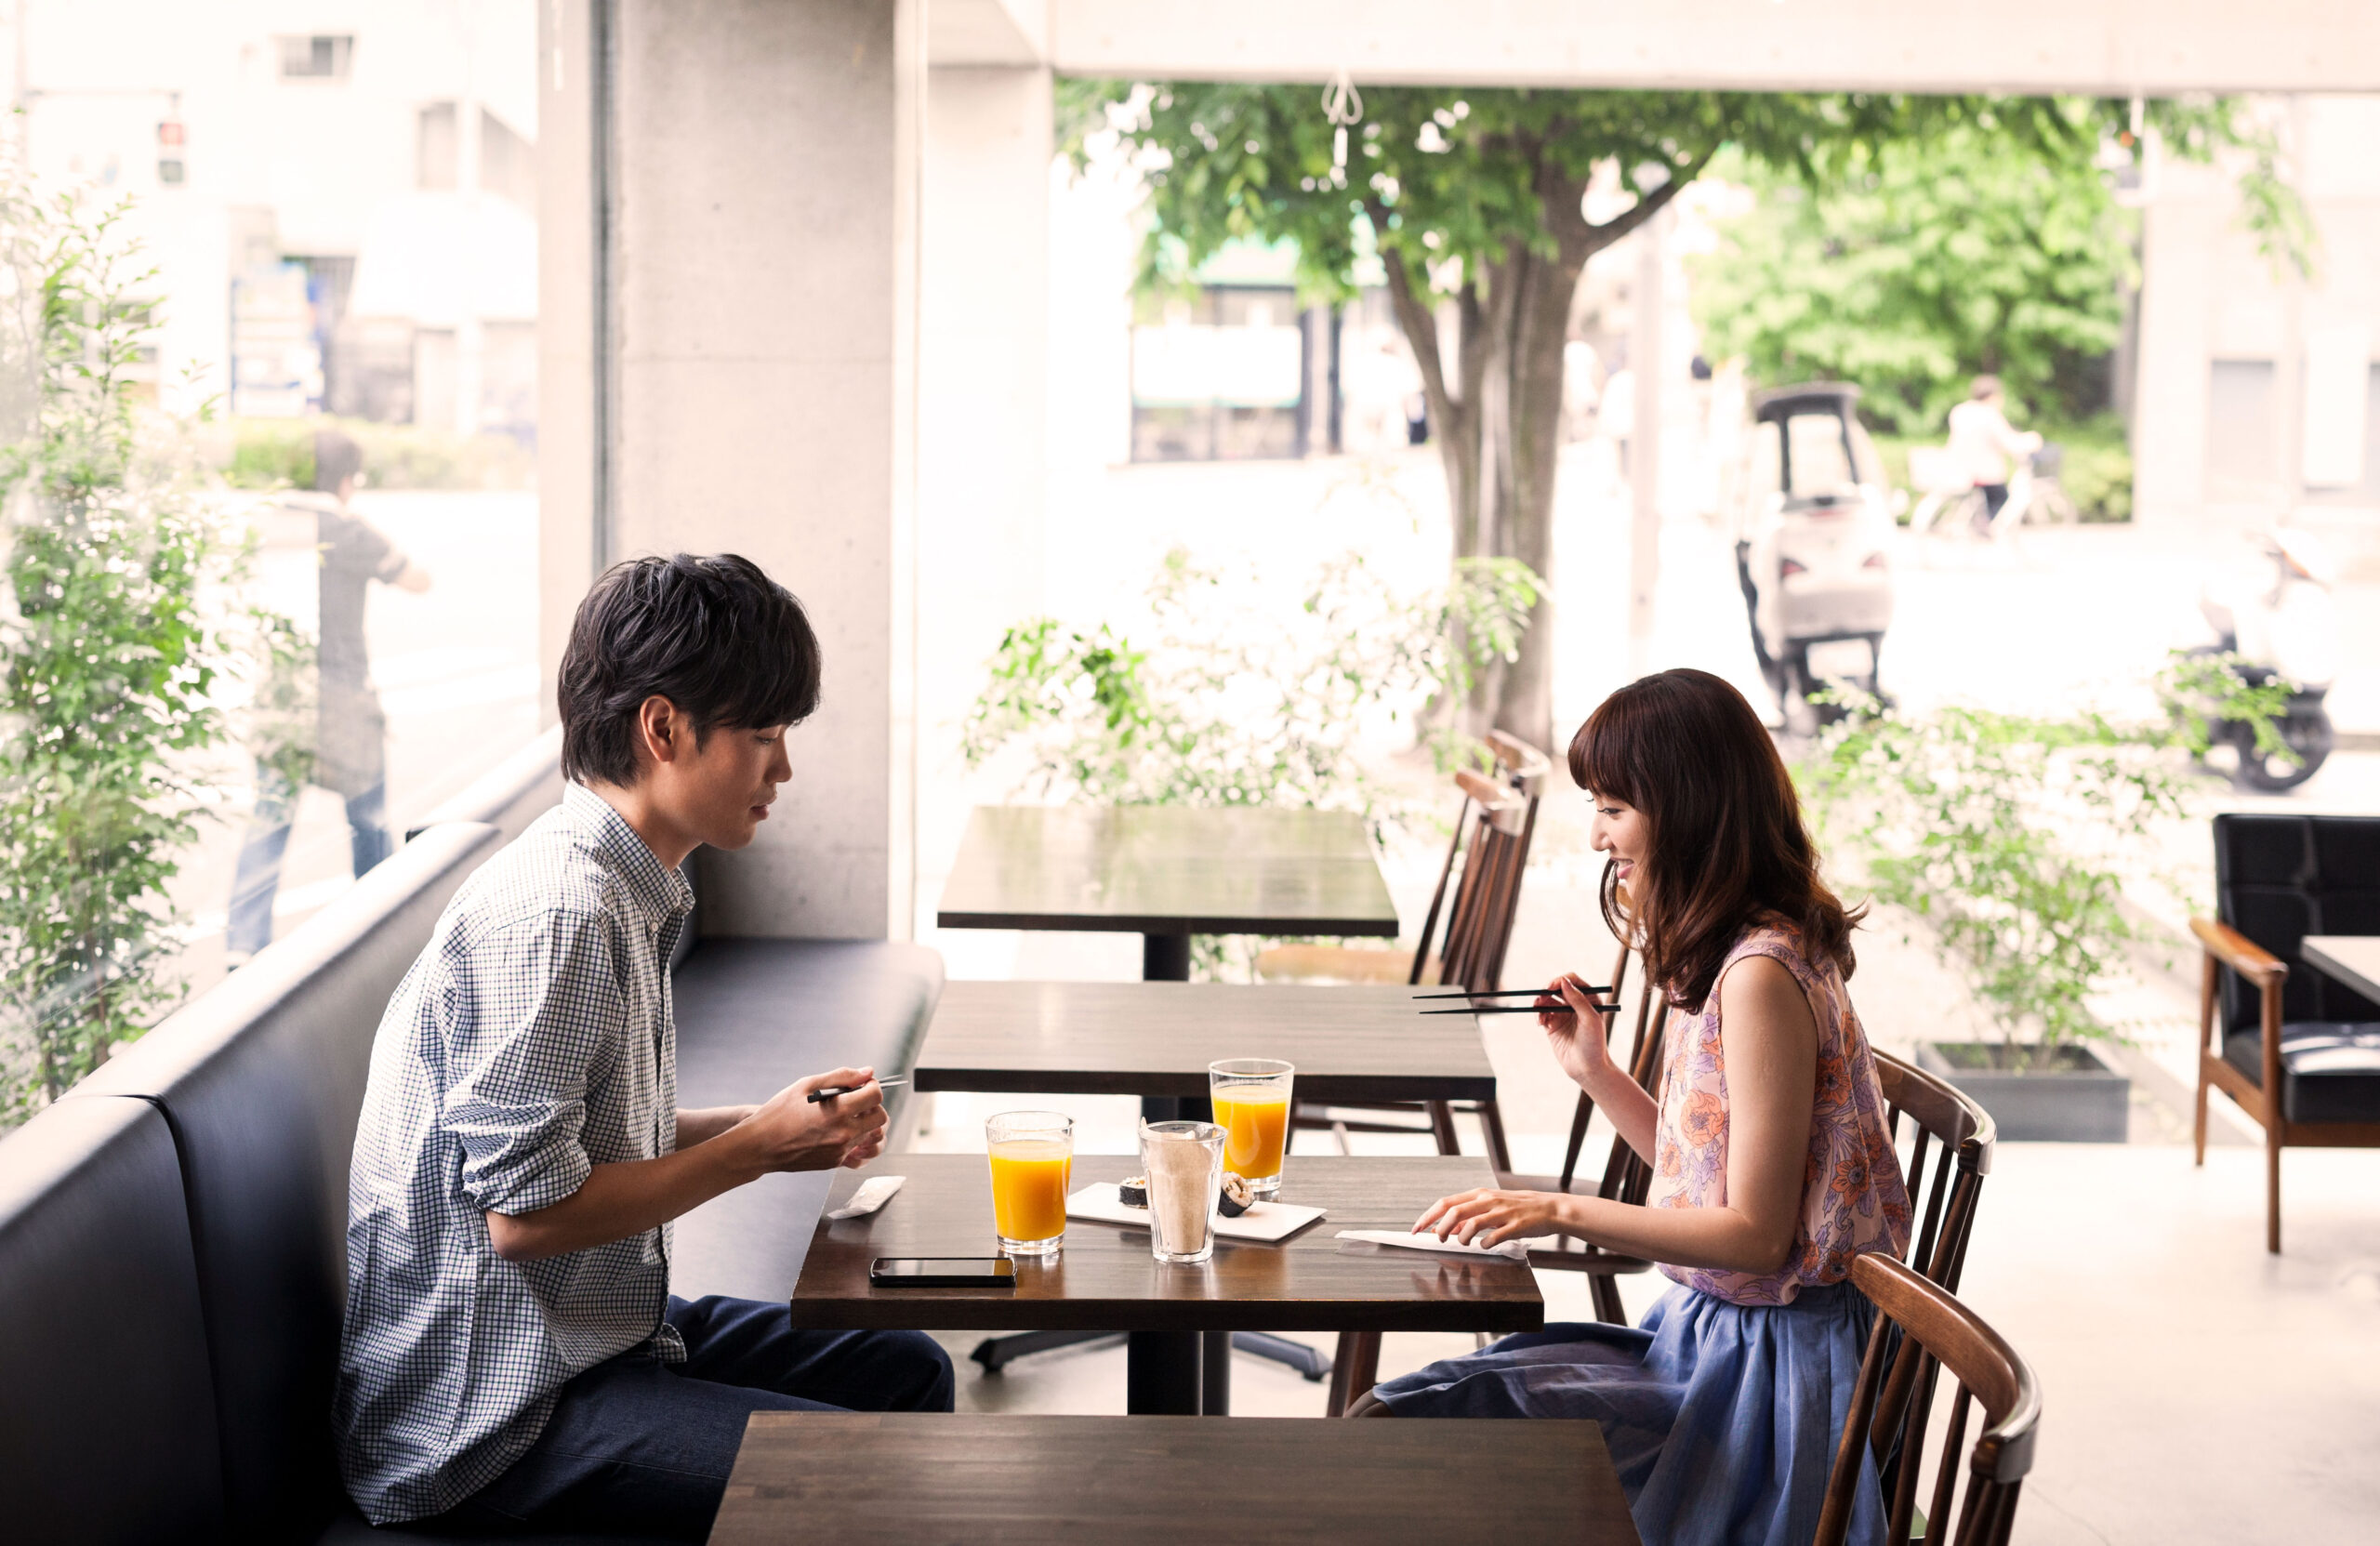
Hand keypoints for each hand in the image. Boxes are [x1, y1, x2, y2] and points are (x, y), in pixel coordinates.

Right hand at [736, 1067, 888, 1174]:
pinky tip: (839, 1130)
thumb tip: (866, 1072)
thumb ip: (841, 1077)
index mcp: (839, 1111)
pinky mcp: (835, 1162)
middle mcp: (844, 1133)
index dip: (872, 1086)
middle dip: (873, 1105)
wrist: (760, 1146)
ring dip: (865, 1123)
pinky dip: (855, 1139)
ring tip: (848, 1115)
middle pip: (881, 1118)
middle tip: (857, 1099)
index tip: (863, 1084)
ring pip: (871, 1135)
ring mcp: (841, 1150)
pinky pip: (858, 1150)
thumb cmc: (778, 1114)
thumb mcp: (806, 1085)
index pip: (876, 1096)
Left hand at [1414, 1188, 1567, 1249]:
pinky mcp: (1515, 1226)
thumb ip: (1469, 1217)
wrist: (1549, 1208)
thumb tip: (1447, 1229)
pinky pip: (1494, 1237)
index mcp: (1479, 1194)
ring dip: (1462, 1239)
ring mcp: (1501, 1212)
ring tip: (1465, 1244)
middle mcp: (1488, 1200)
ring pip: (1471, 1225)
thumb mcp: (1490, 1208)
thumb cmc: (1517, 1208)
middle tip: (1439, 1240)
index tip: (1416, 1229)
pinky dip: (1485, 1244)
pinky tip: (1486, 1245)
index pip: (1445, 1203)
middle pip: (1454, 1212)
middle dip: (1440, 1229)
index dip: (1428, 1217)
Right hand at [1539, 972, 1614, 1089]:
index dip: (1560, 980)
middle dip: (1546, 991)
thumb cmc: (1594, 1045)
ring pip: (1546, 1000)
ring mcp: (1563, 1014)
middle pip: (1556, 988)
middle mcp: (1575, 1004)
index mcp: (1589, 999)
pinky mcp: (1552, 1025)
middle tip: (1541, 998)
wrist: (1587, 1069)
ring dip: (1539, 1003)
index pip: (1572, 981)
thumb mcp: (1590, 1019)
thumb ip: (1578, 999)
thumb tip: (1563, 981)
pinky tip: (1541, 1023)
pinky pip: (1541, 1013)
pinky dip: (1538, 1015)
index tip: (1551, 987)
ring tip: (1539, 1015)